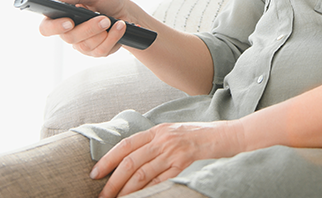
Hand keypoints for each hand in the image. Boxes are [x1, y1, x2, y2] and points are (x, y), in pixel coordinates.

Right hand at [38, 0, 146, 57]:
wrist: (127, 11)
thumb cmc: (107, 1)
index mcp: (62, 16)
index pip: (46, 28)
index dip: (54, 28)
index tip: (69, 22)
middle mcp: (70, 33)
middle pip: (70, 38)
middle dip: (89, 28)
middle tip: (104, 19)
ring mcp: (83, 44)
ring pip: (86, 46)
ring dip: (103, 32)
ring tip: (113, 21)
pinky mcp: (96, 52)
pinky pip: (101, 50)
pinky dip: (113, 37)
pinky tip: (120, 27)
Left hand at [91, 121, 243, 197]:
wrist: (226, 134)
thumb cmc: (199, 135)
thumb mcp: (174, 132)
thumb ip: (155, 141)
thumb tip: (132, 158)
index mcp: (157, 130)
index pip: (126, 145)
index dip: (109, 159)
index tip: (96, 173)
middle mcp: (163, 138)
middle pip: (131, 161)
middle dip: (113, 180)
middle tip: (102, 195)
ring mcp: (174, 150)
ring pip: (143, 172)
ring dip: (126, 189)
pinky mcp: (184, 161)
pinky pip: (161, 179)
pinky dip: (147, 190)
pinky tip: (139, 197)